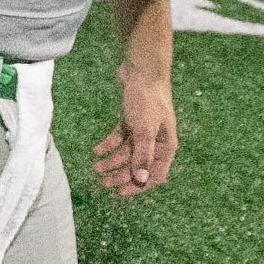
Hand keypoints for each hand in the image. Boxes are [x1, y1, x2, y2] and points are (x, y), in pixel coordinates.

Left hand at [91, 67, 178, 196]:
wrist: (143, 70)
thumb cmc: (148, 101)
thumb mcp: (145, 130)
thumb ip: (142, 156)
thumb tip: (140, 181)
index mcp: (166, 146)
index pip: (156, 174)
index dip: (140, 186)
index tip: (122, 193)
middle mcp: (157, 141)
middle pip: (139, 164)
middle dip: (122, 175)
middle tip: (103, 182)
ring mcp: (144, 130)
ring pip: (128, 152)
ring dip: (113, 160)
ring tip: (96, 168)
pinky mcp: (133, 120)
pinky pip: (121, 137)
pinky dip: (109, 144)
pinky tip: (96, 150)